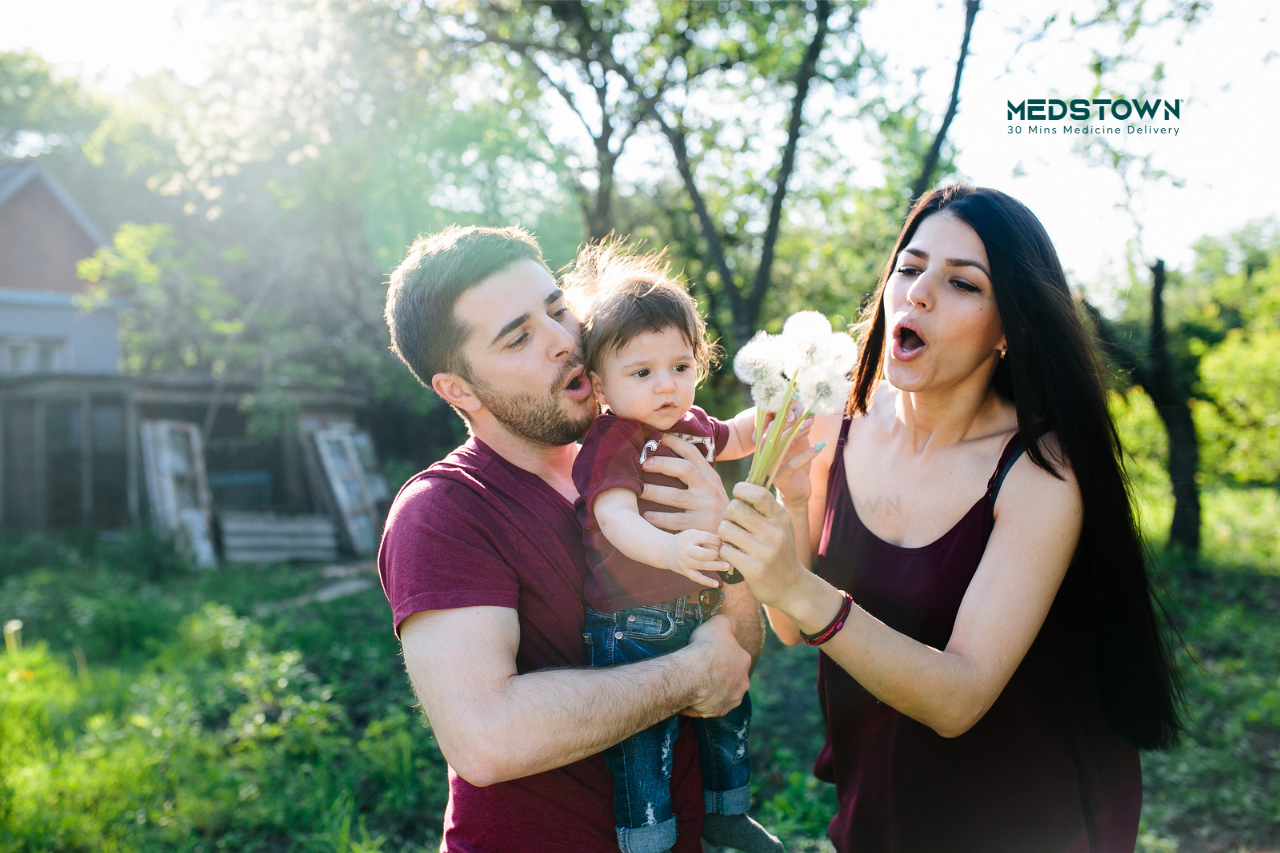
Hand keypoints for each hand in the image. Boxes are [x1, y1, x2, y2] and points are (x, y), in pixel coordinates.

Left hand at [640, 434, 728, 533]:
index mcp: (710, 477)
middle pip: (685, 469)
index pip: (694, 454)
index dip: (676, 443)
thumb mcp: (711, 490)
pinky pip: (678, 521)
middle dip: (663, 464)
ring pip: (677, 496)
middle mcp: (711, 489)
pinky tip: (647, 516)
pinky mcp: (704, 526)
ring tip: (638, 490)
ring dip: (656, 492)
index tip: (659, 437)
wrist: (734, 538)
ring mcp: (708, 507)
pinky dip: (661, 518)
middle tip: (644, 464)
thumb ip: (696, 476)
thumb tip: (666, 459)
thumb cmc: (713, 512)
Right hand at [664, 530, 728, 586]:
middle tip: (726, 555)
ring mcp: (685, 562)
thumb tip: (726, 543)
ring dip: (716, 566)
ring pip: (701, 565)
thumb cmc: (685, 541)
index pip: (706, 537)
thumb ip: (707, 537)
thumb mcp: (693, 533)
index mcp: (690, 537)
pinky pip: (697, 578)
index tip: (724, 543)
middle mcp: (686, 550)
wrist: (665, 550)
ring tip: (727, 566)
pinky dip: (707, 582)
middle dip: (715, 554)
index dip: (717, 540)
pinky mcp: (685, 572)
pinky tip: (716, 584)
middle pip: (703, 554)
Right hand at [681, 614, 750, 716]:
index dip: (720, 655)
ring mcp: (732, 698)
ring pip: (723, 694)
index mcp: (743, 660)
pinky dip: (702, 704)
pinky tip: (691, 696)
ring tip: (695, 685)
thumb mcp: (718, 623)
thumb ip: (728, 621)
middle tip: (701, 671)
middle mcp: (743, 681)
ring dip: (713, 691)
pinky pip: (711, 707)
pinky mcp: (720, 711)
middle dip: (720, 676)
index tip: (708, 655)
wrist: (693, 673)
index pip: (735, 657)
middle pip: (732, 678)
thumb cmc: (705, 647)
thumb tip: (732, 622)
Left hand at [717, 482, 807, 609]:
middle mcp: (775, 532)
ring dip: (724, 535)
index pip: (756, 491)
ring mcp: (764, 551)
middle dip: (728, 515)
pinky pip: (725, 550)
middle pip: (733, 508)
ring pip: (725, 529)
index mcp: (781, 516)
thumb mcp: (779, 524)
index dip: (740, 490)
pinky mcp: (753, 569)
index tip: (740, 500)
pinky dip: (725, 552)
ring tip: (734, 541)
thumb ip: (763, 505)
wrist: (791, 586)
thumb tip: (744, 481)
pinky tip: (735, 556)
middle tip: (734, 524)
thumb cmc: (779, 549)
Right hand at [764, 409, 818, 506]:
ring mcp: (771, 467)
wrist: (798, 492)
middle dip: (790, 421)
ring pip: (780, 446)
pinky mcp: (781, 479)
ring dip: (796, 433)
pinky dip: (807, 455)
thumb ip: (800, 429)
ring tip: (810, 425)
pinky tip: (819, 447)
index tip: (797, 405)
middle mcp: (765, 454)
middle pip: (774, 432)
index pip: (770, 424)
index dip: (782, 413)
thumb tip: (808, 410)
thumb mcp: (797, 444)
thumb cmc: (796, 464)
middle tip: (806, 413)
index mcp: (766, 444)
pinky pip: (793, 464)